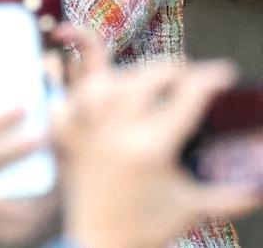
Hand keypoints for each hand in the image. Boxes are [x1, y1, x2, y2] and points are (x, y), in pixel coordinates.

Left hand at [57, 60, 261, 247]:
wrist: (100, 247)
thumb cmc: (149, 228)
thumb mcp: (194, 207)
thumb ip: (232, 196)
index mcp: (154, 146)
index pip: (189, 96)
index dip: (212, 78)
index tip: (225, 73)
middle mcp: (119, 132)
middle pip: (145, 77)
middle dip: (171, 69)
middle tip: (186, 74)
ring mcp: (89, 132)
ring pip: (103, 82)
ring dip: (126, 75)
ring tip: (143, 81)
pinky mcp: (68, 139)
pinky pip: (66, 102)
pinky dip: (78, 94)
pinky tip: (96, 93)